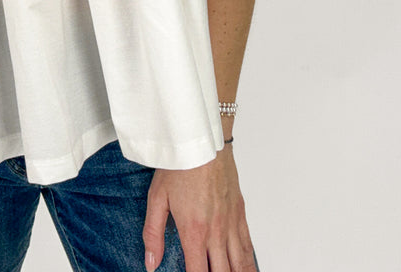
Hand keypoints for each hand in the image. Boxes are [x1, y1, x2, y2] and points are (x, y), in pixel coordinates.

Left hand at [142, 146, 255, 271]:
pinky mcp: (240, 213)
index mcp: (194, 232)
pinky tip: (245, 267)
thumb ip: (153, 234)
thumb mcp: (157, 199)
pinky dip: (248, 262)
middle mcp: (216, 233)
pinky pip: (248, 245)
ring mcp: (231, 223)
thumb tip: (151, 262)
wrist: (203, 141)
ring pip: (240, 264)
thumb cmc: (180, 166)